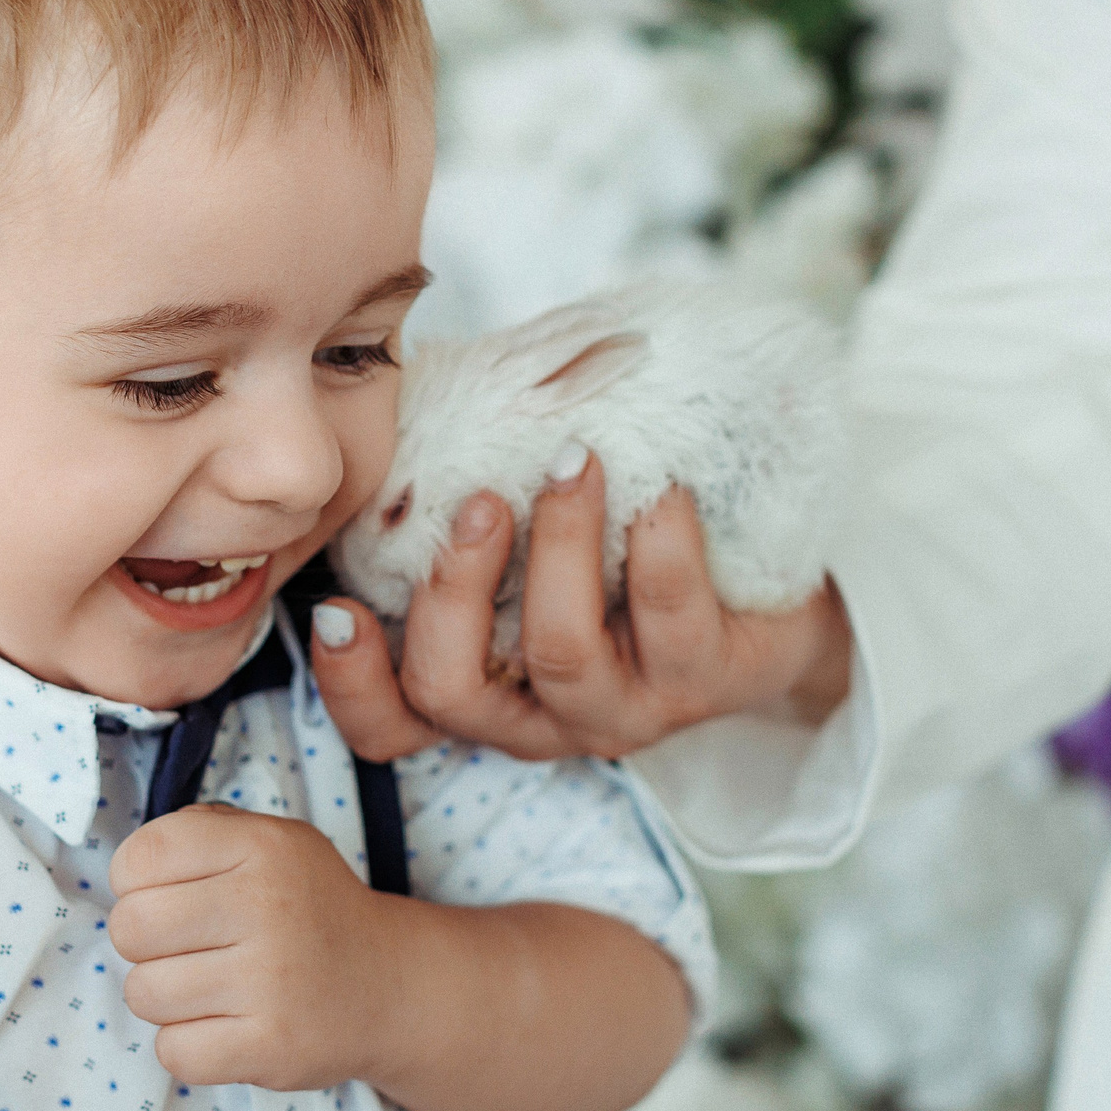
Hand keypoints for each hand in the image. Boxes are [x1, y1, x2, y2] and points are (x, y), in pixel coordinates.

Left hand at [108, 804, 392, 1090]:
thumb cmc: (310, 910)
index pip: (143, 854)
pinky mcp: (271, 1046)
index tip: (164, 894)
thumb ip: (203, 831)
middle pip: (131, 927)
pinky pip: (173, 1052)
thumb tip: (130, 865)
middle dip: (143, 943)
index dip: (133, 880)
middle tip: (182, 948)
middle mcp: (268, 905)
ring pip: (143, 994)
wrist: (389, 984)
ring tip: (208, 989)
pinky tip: (223, 1027)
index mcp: (263, 845)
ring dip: (164, 998)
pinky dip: (187, 1047)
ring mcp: (271, 980)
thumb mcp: (274, 841)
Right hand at [311, 452, 853, 761]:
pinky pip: (670, 617)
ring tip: (574, 463)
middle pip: (452, 691)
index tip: (338, 605)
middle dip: (453, 589)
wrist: (771, 590)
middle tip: (481, 500)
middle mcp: (538, 715)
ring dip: (559, 547)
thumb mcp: (530, 523)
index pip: (389, 723)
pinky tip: (664, 487)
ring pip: (561, 654)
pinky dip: (659, 541)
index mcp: (481, 686)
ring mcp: (622, 708)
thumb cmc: (623, 539)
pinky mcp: (705, 684)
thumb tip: (406, 387)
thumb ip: (465, 481)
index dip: (351, 681)